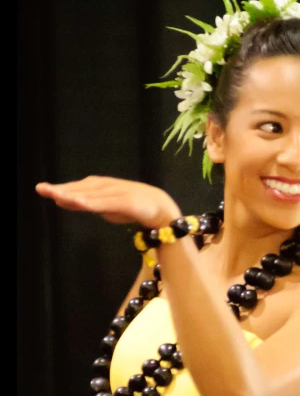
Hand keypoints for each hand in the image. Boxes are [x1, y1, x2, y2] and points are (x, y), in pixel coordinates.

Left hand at [35, 175, 180, 227]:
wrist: (161, 208)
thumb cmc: (134, 207)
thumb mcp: (107, 207)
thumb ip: (90, 204)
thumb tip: (71, 202)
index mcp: (102, 188)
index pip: (78, 188)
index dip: (62, 187)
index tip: (43, 189)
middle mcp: (108, 187)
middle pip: (81, 188)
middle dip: (62, 188)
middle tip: (41, 189)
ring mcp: (117, 193)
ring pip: (91, 194)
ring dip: (74, 194)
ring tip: (56, 195)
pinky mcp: (126, 201)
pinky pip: (107, 202)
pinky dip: (94, 202)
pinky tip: (81, 203)